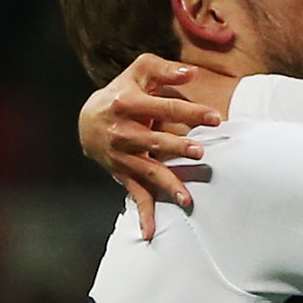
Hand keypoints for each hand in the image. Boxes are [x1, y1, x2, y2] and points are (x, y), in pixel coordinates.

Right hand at [78, 54, 222, 239]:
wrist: (88, 120)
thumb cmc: (122, 92)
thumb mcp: (139, 72)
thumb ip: (165, 70)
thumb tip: (191, 72)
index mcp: (127, 103)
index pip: (164, 107)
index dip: (190, 112)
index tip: (215, 118)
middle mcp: (122, 132)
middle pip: (154, 140)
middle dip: (177, 147)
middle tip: (199, 152)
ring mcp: (122, 156)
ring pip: (147, 171)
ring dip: (167, 183)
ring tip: (186, 198)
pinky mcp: (123, 173)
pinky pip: (134, 195)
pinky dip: (142, 215)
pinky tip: (150, 233)